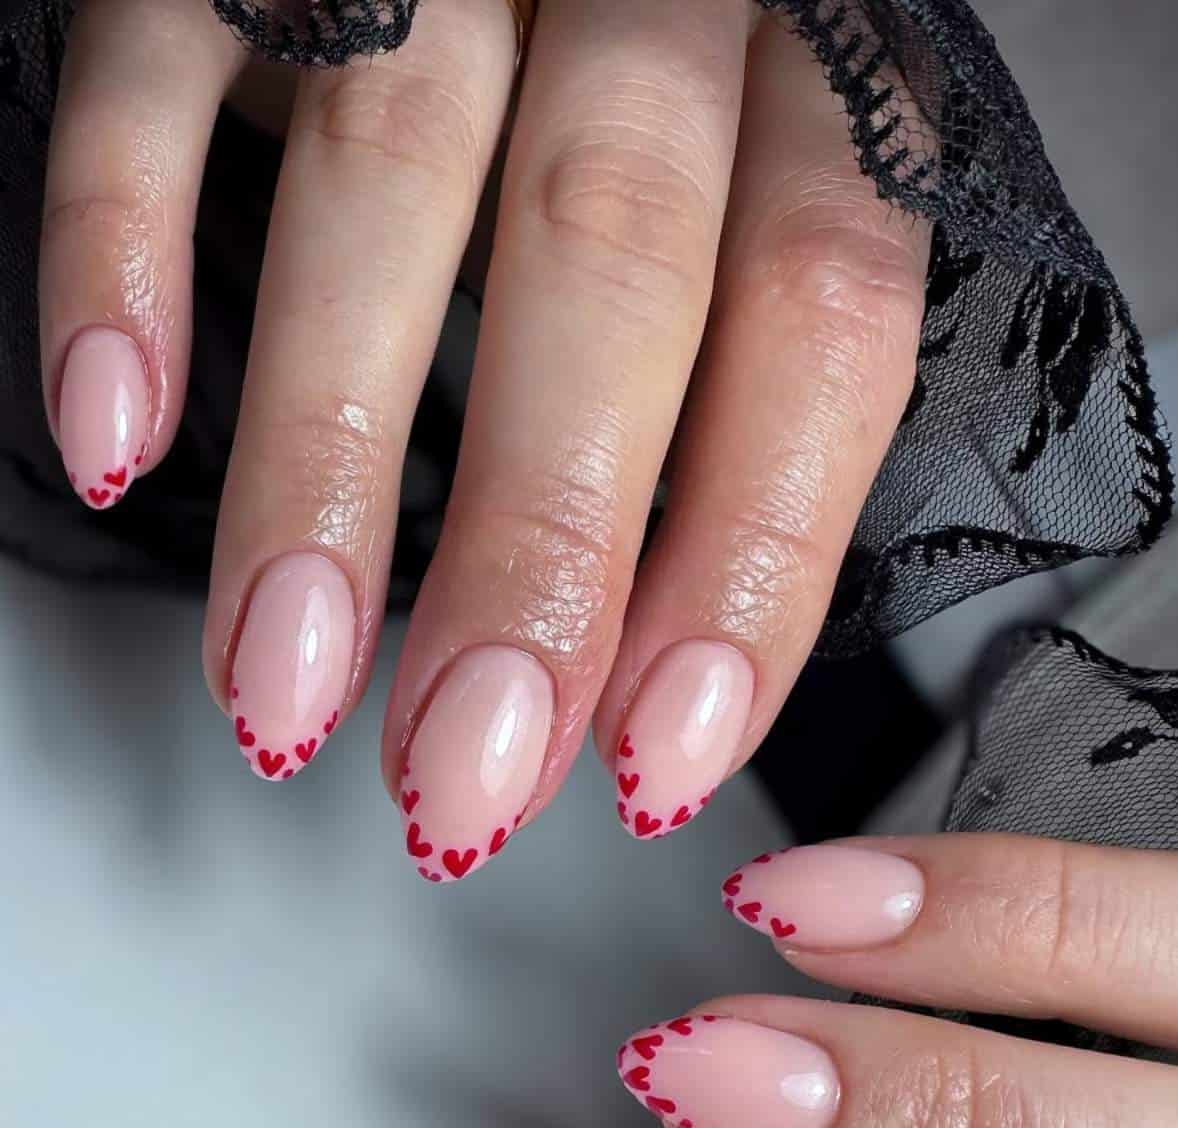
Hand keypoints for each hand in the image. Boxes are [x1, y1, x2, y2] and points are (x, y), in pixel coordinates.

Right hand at [40, 0, 926, 876]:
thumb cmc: (642, 79)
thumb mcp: (741, 195)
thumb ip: (727, 379)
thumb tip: (648, 678)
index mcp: (807, 68)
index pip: (819, 315)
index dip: (748, 555)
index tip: (659, 756)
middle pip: (615, 263)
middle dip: (536, 552)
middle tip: (467, 767)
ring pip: (390, 180)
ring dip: (327, 462)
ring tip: (287, 682)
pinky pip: (168, 64)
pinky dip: (124, 251)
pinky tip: (119, 442)